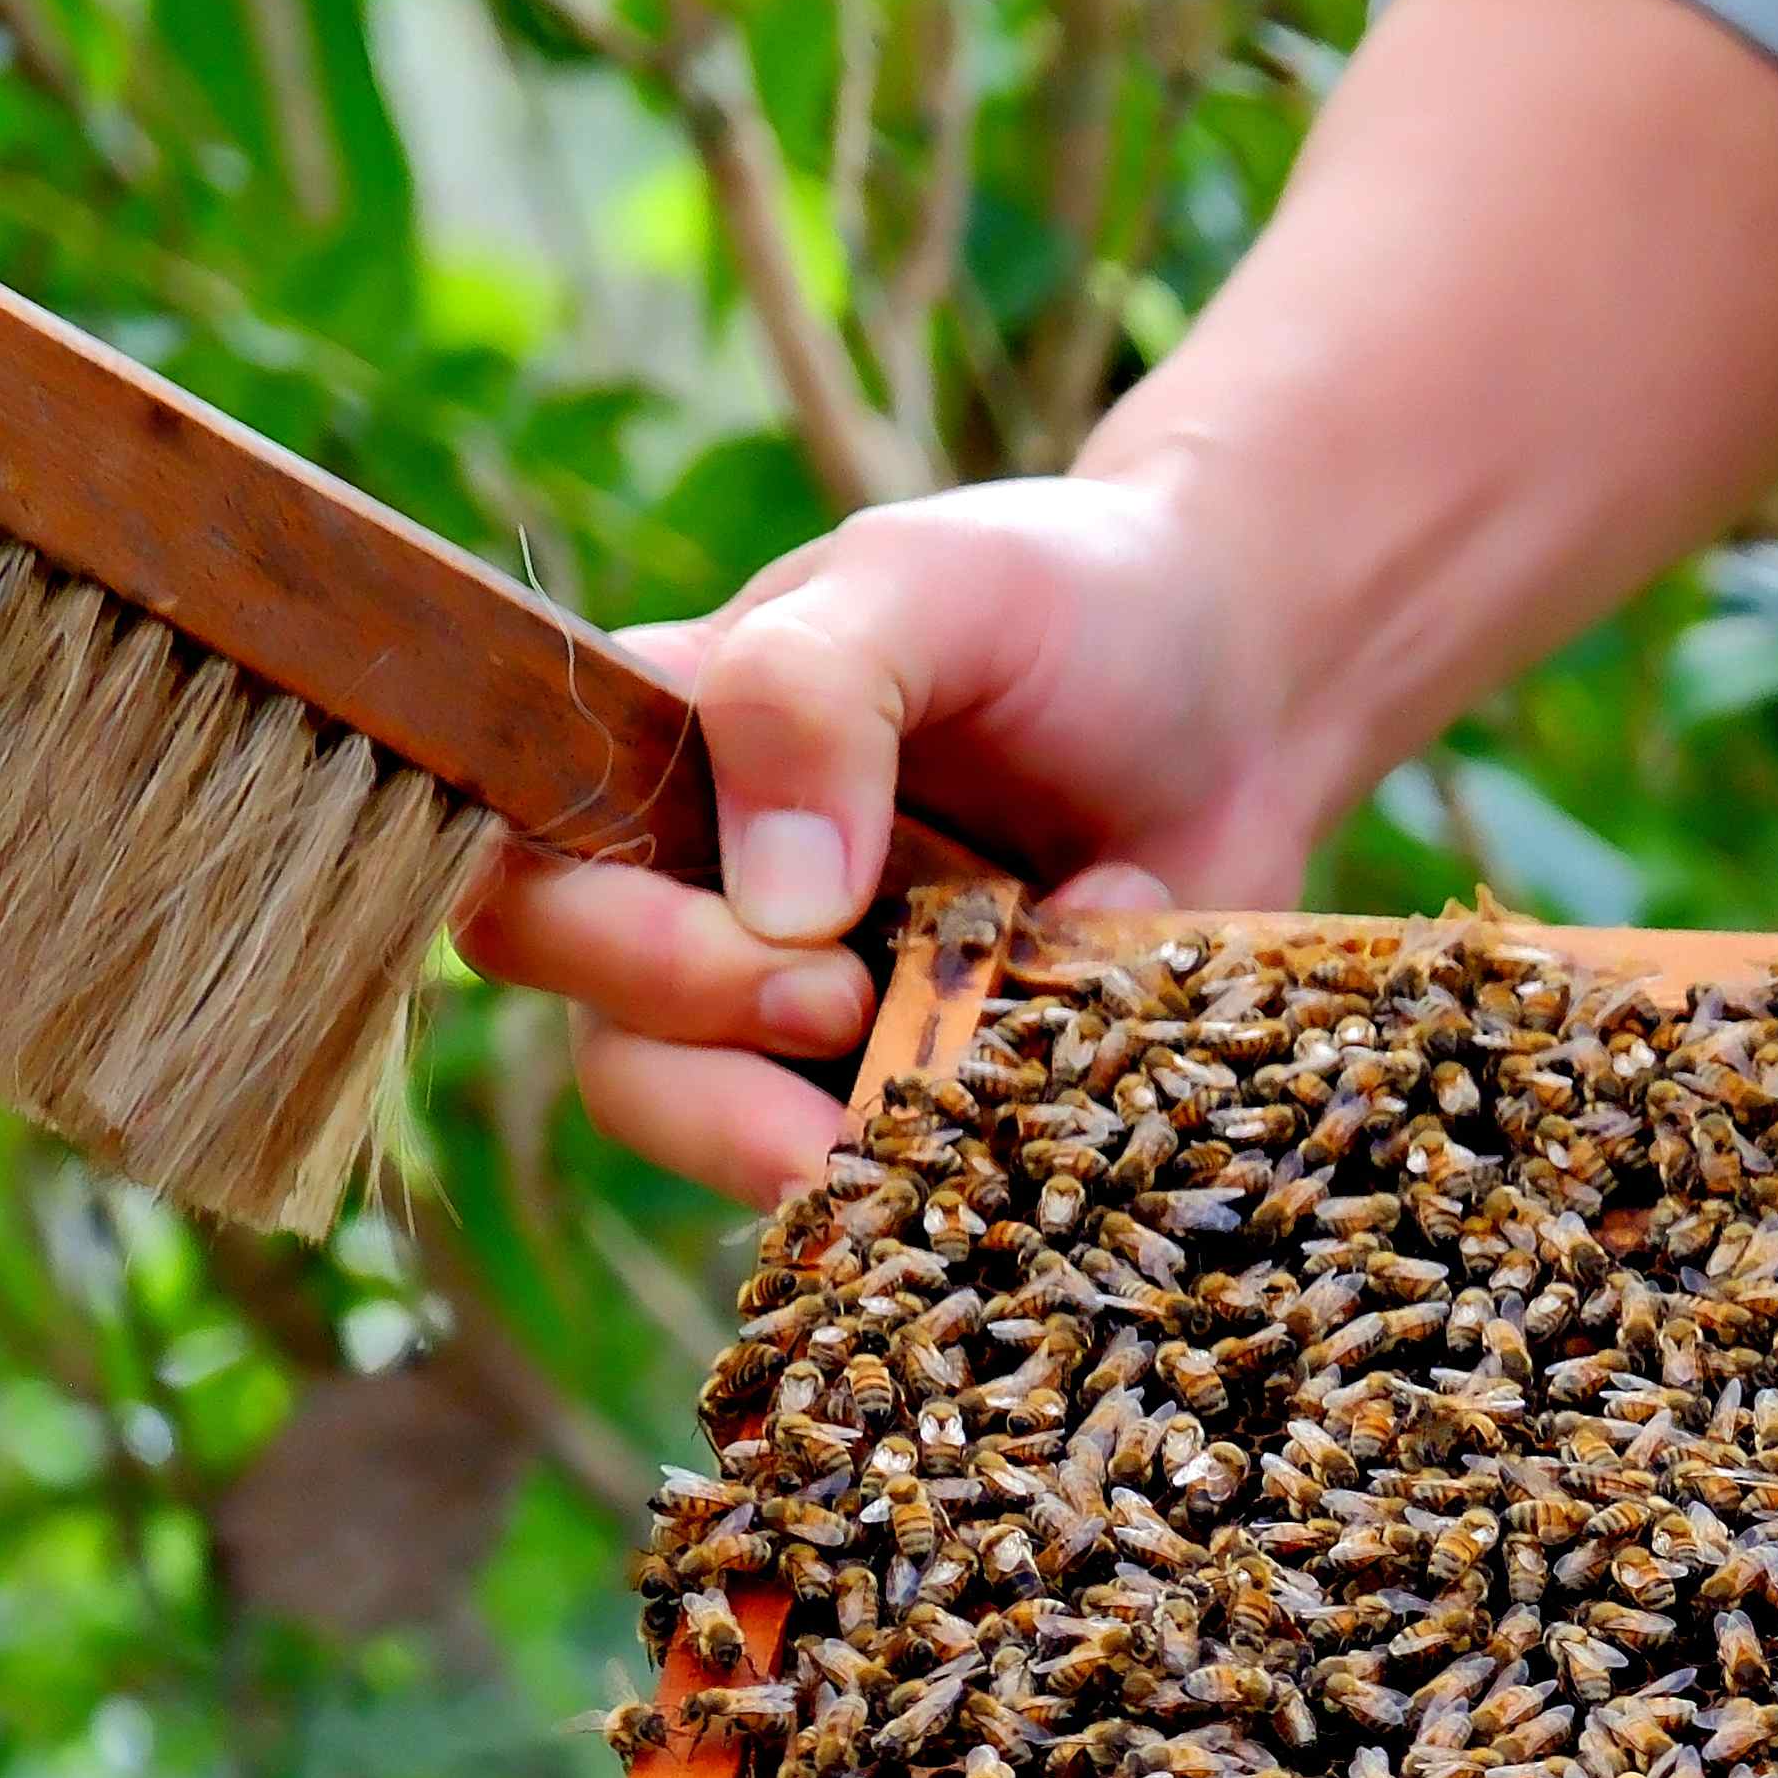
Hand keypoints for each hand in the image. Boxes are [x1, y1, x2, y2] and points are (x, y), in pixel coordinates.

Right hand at [461, 468, 1356, 1200]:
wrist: (1250, 687)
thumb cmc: (1066, 601)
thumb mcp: (930, 586)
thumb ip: (811, 693)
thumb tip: (776, 903)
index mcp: (659, 769)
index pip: (528, 885)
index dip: (610, 945)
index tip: (777, 942)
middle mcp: (715, 909)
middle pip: (615, 1050)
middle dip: (707, 1069)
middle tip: (850, 1015)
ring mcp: (829, 1022)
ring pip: (739, 1150)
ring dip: (827, 1149)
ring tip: (954, 1107)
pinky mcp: (940, 1097)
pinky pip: (903, 1190)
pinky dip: (962, 1170)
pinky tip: (1061, 1102)